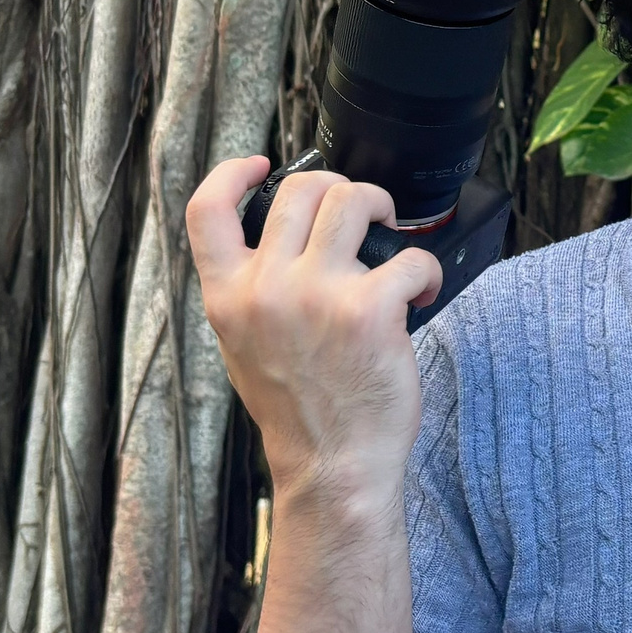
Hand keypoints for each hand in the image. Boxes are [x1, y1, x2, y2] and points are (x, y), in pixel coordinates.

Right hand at [190, 157, 446, 513]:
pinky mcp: (370, 310)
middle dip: (338, 188)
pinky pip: (410, 257)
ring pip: (353, 202)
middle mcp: (266, 289)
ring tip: (392, 236)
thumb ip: (252, 289)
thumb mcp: (244, 346)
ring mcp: (317, 296)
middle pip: (299, 190)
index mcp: (228, 296)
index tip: (259, 165)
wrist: (333, 467)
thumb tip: (283, 237)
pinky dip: (426, 270)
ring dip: (381, 207)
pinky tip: (421, 294)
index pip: (205, 211)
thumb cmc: (299, 410)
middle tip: (359, 212)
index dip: (230, 173)